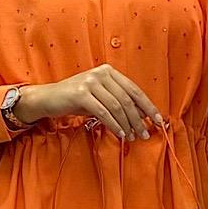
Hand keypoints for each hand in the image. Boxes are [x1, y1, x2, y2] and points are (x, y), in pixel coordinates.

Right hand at [25, 68, 165, 142]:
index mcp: (109, 71)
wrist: (48, 98)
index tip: (158, 121)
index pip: (134, 89)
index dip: (148, 106)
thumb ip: (119, 102)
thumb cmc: (75, 99)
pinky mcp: (81, 94)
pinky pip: (103, 112)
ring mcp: (90, 82)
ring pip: (117, 107)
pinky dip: (114, 125)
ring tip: (131, 137)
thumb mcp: (100, 96)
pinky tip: (119, 134)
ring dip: (127, 125)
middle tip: (145, 134)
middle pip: (127, 100)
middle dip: (138, 120)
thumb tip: (142, 117)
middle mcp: (101, 73)